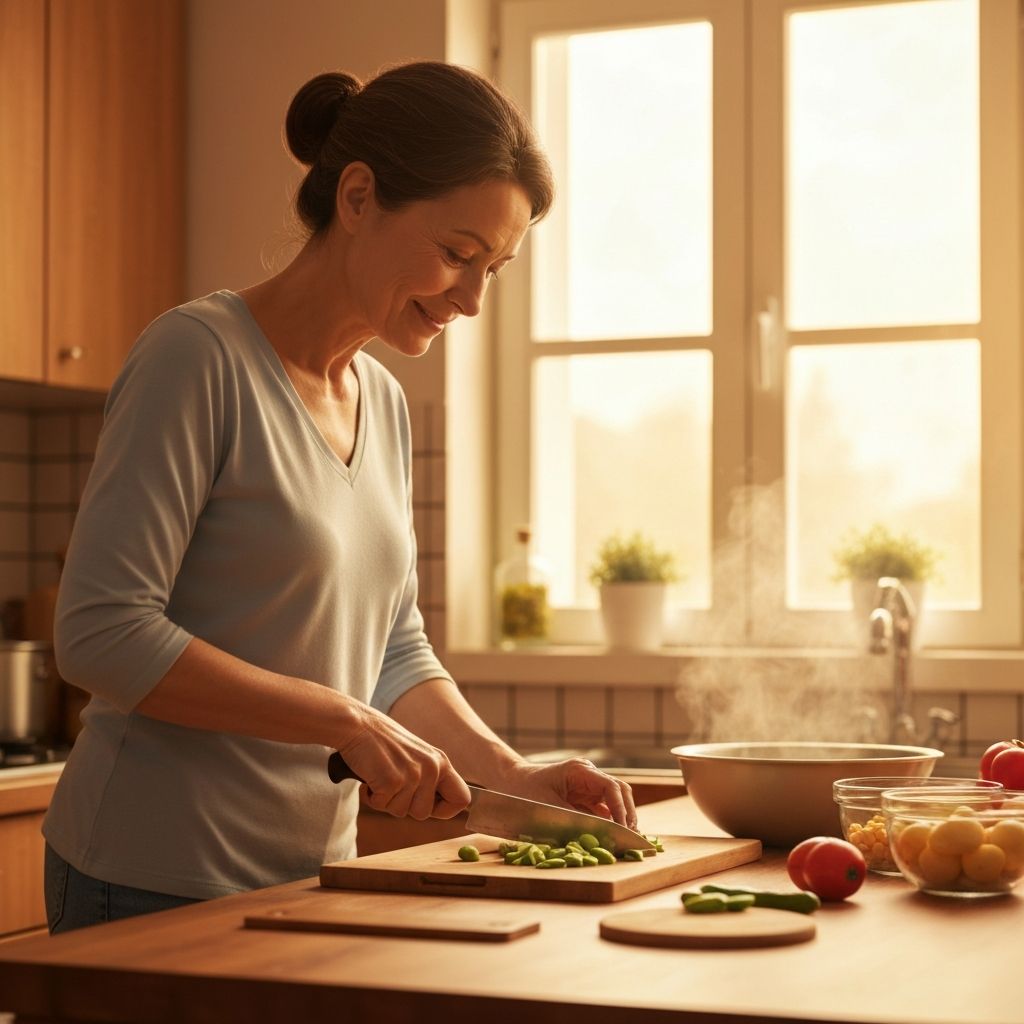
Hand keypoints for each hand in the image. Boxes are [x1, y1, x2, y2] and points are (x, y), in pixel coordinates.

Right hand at [335, 701, 469, 820]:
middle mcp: (432, 768)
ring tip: (380, 776)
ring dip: (386, 801)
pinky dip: (371, 797)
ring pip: (401, 812)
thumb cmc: (383, 742)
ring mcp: (413, 774)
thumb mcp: (416, 757)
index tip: (429, 808)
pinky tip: (370, 777)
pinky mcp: (393, 780)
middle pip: (424, 814)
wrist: (358, 725)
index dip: (446, 811)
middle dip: (404, 806)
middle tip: (392, 785)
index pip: (462, 799)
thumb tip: (436, 808)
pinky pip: (381, 806)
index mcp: (441, 762)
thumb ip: (428, 778)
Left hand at [496, 758, 638, 831]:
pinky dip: (609, 822)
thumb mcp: (547, 808)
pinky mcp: (583, 797)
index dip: (621, 809)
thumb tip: (599, 835)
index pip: (611, 787)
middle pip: (619, 791)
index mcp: (580, 770)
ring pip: (614, 800)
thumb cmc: (523, 792)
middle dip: (627, 814)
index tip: (623, 830)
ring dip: (621, 819)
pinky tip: (611, 838)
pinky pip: (603, 809)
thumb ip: (574, 820)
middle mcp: (588, 775)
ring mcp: (587, 785)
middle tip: (630, 838)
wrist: (508, 782)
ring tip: (624, 840)